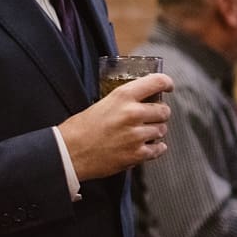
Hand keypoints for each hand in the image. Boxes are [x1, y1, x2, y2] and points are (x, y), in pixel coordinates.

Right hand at [59, 73, 173, 180]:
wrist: (69, 153)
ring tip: (143, 133)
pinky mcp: (136, 154)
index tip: (168, 87)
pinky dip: (156, 147)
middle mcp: (133, 113)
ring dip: (156, 131)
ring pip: (162, 130)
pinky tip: (149, 146)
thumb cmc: (80, 128)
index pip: (157, 81)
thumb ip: (125, 100)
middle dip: (160, 113)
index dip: (166, 83)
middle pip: (164, 110)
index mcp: (123, 96)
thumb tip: (144, 99)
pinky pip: (158, 149)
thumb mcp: (103, 103)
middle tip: (152, 116)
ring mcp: (136, 135)